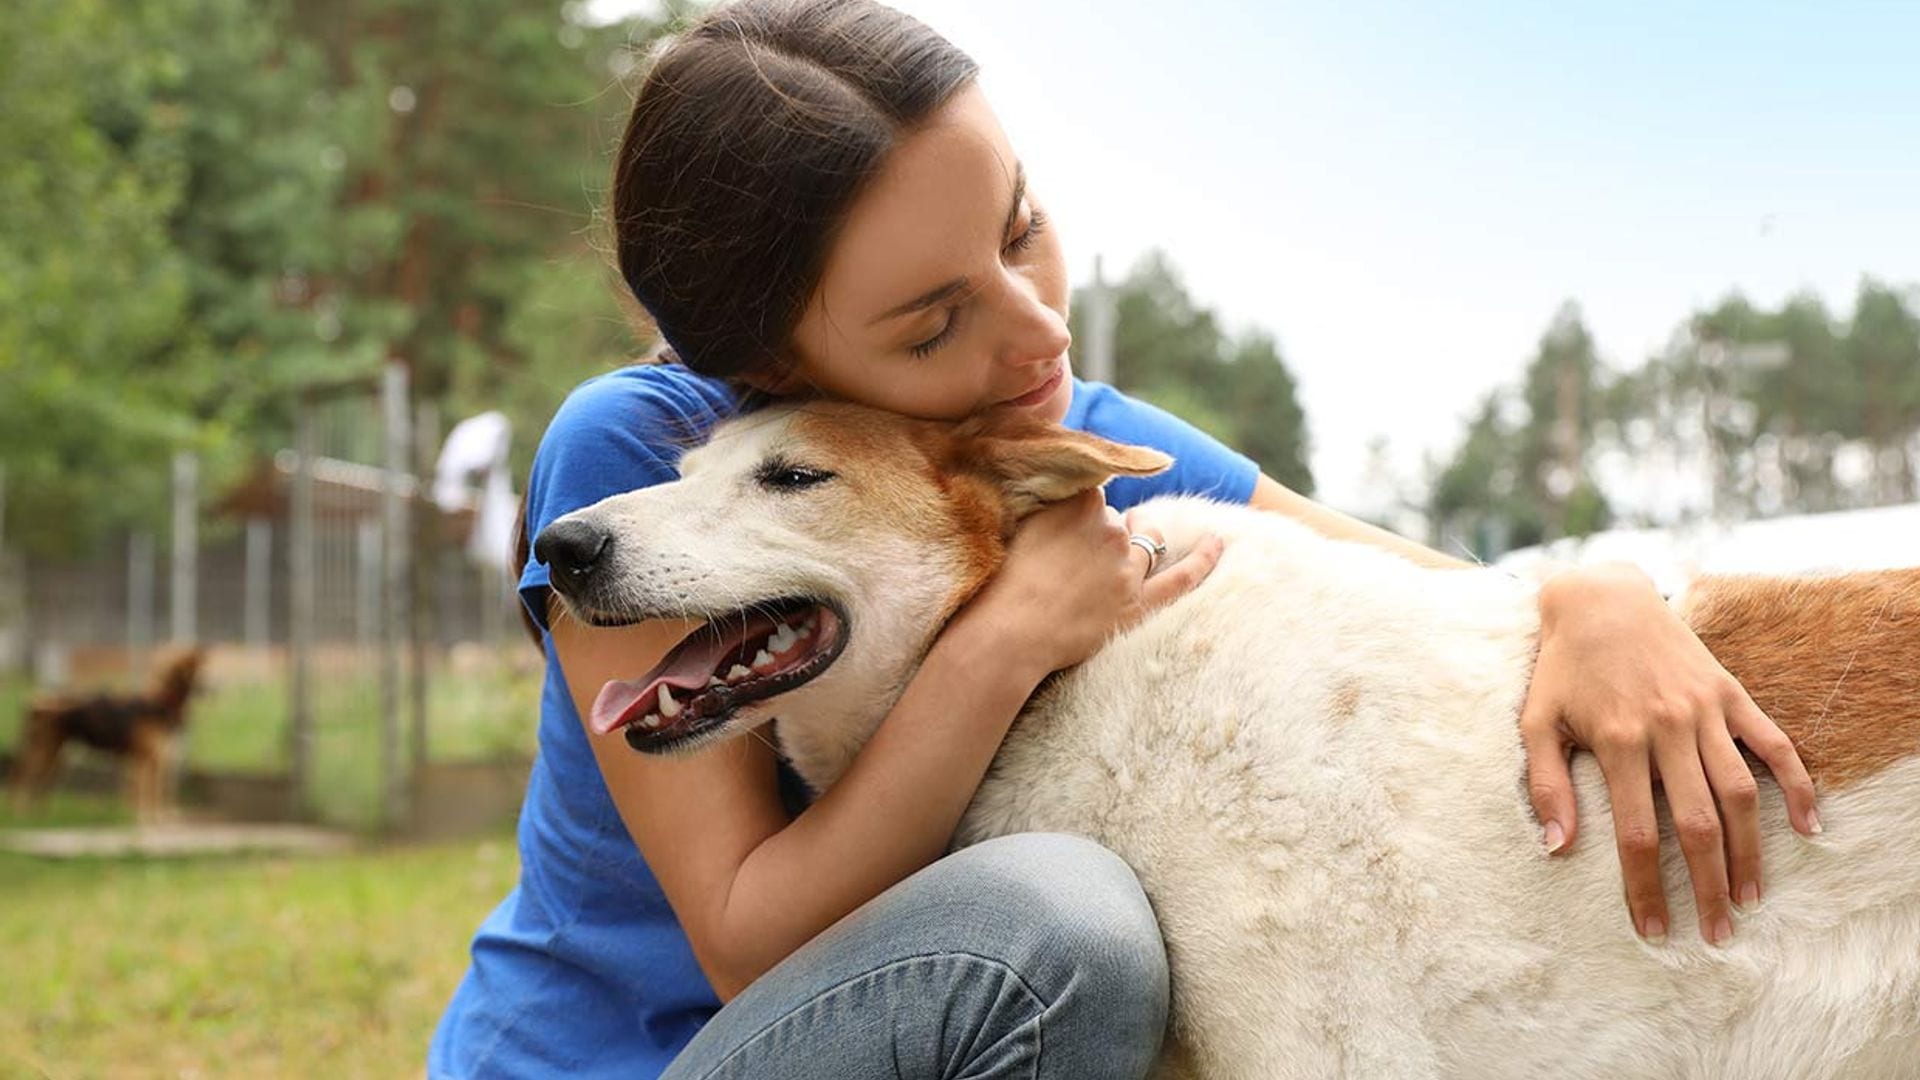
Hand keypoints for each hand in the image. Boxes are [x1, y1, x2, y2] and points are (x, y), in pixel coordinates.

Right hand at [953, 492, 1223, 679]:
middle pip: (1117, 519)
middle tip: (1072, 558)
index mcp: (1079, 500)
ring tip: (1128, 545)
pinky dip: (1204, 560)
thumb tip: (1055, 494)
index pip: (1092, 492)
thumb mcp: (1015, 525)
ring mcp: (1127, 565)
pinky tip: (1218, 544)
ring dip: (1140, 540)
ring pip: (1145, 541)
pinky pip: (1182, 577)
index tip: (1066, 526)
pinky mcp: (1138, 603)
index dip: (1079, 511)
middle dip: (1102, 532)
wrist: (1007, 633)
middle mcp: (1110, 526)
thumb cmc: (999, 583)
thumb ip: (1042, 505)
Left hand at [1519, 562, 1818, 945]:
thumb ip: (1546, 785)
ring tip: (1751, 897)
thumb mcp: (1535, 720)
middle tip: (1718, 933)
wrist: (1601, 599)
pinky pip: (1775, 743)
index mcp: (1616, 740)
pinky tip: (1808, 826)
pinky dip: (1796, 784)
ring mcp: (1704, 710)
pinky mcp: (1731, 693)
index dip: (1646, 886)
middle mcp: (1666, 728)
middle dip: (1708, 885)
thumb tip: (1556, 849)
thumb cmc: (1562, 667)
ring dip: (1751, 850)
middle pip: (1697, 823)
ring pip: (1740, 792)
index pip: (1635, 833)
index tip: (1653, 929)